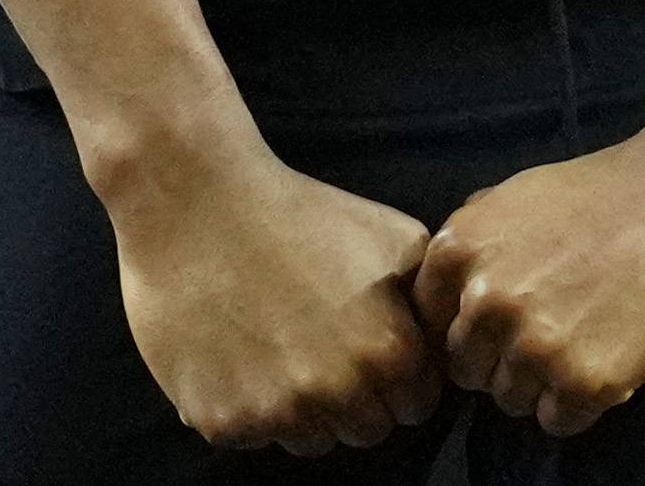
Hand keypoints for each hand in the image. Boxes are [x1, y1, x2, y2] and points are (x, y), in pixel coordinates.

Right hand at [107, 143, 441, 451]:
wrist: (197, 202)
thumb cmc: (301, 213)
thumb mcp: (394, 237)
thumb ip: (428, 303)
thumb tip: (447, 345)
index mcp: (388, 354)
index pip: (415, 408)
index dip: (395, 378)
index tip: (366, 346)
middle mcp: (338, 394)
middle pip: (364, 432)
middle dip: (352, 398)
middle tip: (319, 344)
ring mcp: (277, 413)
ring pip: (309, 442)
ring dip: (300, 409)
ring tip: (276, 344)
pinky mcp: (223, 421)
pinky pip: (252, 436)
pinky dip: (245, 405)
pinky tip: (236, 351)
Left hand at [415, 124, 644, 437]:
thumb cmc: (607, 190)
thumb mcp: (515, 197)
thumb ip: (474, 245)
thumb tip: (449, 290)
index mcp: (458, 251)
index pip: (433, 325)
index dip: (473, 326)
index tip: (511, 316)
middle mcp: (484, 302)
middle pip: (469, 369)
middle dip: (504, 358)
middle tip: (556, 329)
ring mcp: (533, 345)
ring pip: (511, 400)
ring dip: (544, 384)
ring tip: (588, 341)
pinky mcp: (584, 381)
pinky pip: (558, 422)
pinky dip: (582, 404)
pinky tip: (609, 363)